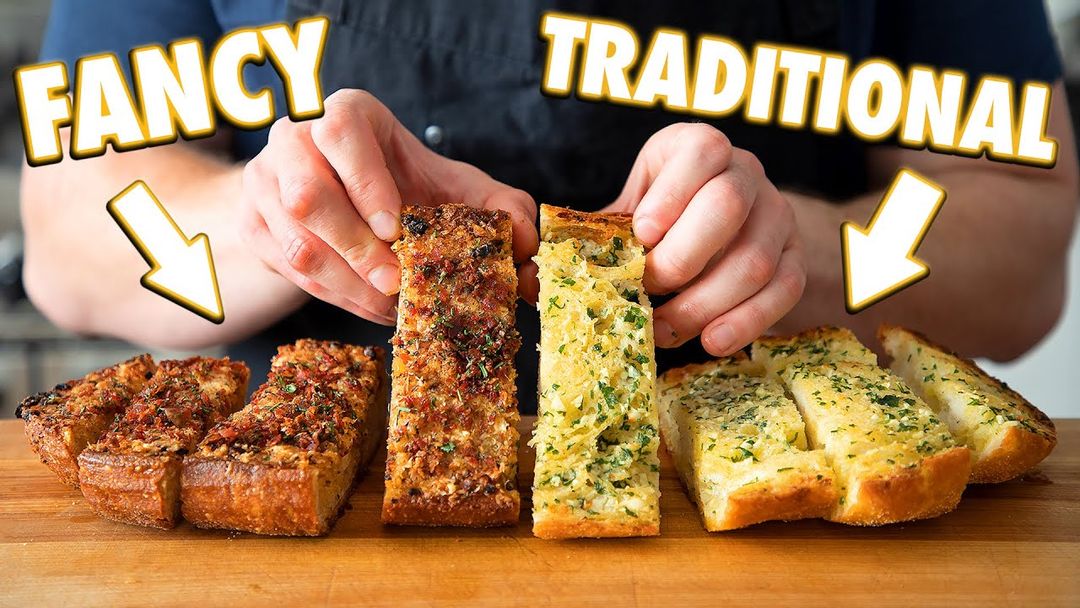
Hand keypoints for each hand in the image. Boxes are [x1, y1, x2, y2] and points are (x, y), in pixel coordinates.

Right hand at [239, 89, 537, 324]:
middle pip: (308, 196)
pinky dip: (334, 296)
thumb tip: (528, 247)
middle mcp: (294, 142)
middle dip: (357, 249)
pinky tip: (371, 307)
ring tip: (391, 306)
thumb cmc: (406, 185)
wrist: (342, 192)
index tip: (395, 227)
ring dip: (347, 283)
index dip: (364, 181)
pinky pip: (287, 271)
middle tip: (398, 285)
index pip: (338, 134)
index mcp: (342, 115)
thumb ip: (500, 208)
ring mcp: (264, 185)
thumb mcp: (455, 187)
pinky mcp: (254, 227)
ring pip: (295, 243)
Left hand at [607, 123, 805, 355]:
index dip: (672, 194)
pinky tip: (711, 341)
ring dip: (703, 303)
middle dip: (681, 258)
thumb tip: (548, 274)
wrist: (712, 227)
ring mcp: (776, 215)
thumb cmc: (658, 217)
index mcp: (700, 147)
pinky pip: (782, 291)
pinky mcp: (793, 257)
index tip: (641, 234)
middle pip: (728, 206)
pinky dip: (746, 322)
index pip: (701, 152)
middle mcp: (746, 173)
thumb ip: (602, 231)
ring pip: (754, 259)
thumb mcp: (629, 209)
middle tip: (646, 289)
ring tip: (662, 330)